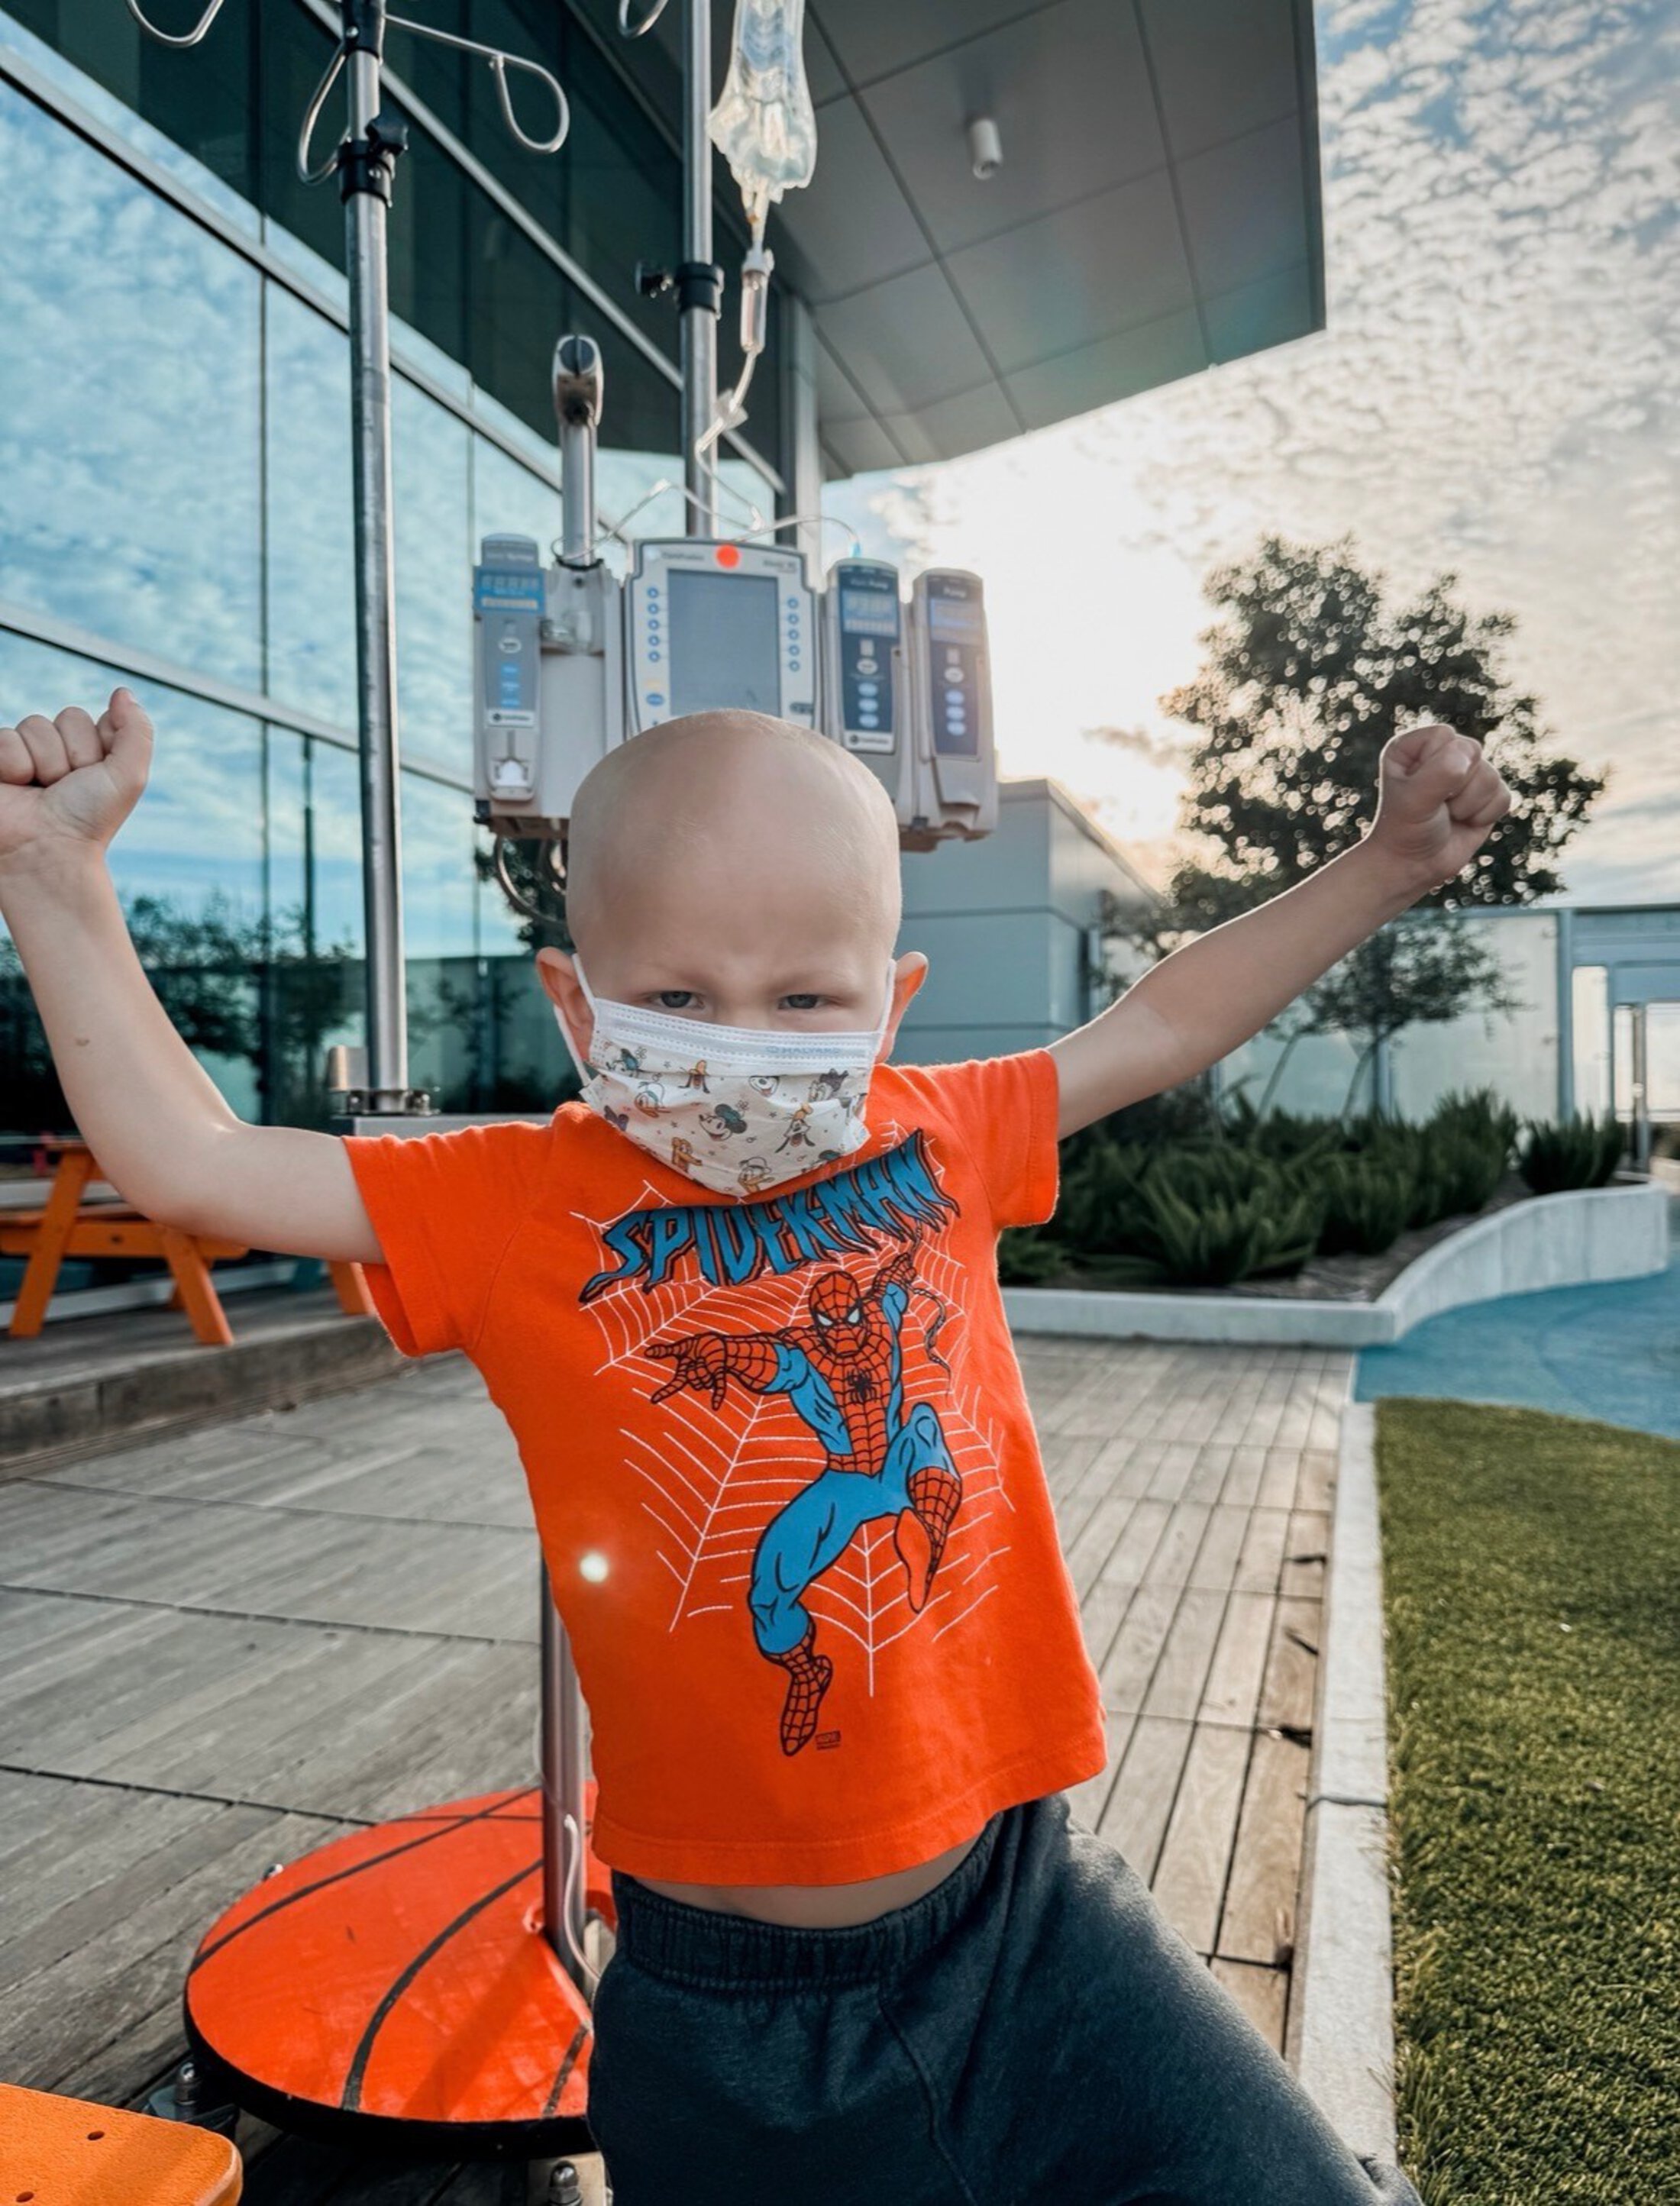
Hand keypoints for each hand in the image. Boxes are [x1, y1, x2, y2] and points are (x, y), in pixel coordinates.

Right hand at [0, 689, 152, 871]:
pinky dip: (14, 765)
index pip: (94, 720)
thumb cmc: (87, 822)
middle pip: (67, 717)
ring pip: (35, 725)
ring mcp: (22, 757)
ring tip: (40, 792)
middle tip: (66, 788)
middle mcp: (54, 753)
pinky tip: (15, 789)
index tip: (95, 779)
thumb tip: (123, 691)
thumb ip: (136, 731)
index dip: (97, 748)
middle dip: (72, 755)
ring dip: (44, 763)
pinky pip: (4, 737)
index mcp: (87, 755)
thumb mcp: (128, 777)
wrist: (44, 854)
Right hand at [647, 1331, 728, 1406]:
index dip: (663, 1392)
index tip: (653, 1399)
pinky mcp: (719, 1376)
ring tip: (707, 1360)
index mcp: (685, 1375)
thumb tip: (646, 1352)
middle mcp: (695, 1380)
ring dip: (704, 1368)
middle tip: (699, 1359)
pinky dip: (717, 1397)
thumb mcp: (681, 1347)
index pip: (673, 1386)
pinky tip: (715, 1406)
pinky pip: (719, 1389)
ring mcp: (708, 1379)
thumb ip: (665, 1351)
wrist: (716, 1341)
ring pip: (703, 1381)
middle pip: (693, 1382)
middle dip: (696, 1368)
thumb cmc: (698, 1345)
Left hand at [1367, 721, 1511, 889]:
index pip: (1444, 736)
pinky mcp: (1487, 794)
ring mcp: (1466, 773)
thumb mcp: (1414, 801)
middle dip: (1457, 787)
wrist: (1414, 866)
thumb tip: (1470, 754)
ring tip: (1448, 816)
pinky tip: (1465, 822)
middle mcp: (1441, 753)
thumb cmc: (1406, 830)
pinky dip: (1485, 815)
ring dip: (1469, 805)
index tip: (1418, 790)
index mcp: (1414, 746)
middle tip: (1436, 806)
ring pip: (1491, 776)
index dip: (1437, 767)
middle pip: (1473, 751)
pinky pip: (1504, 796)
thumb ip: (1439, 773)